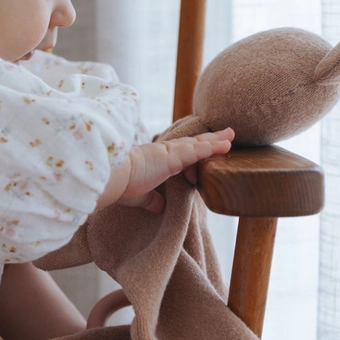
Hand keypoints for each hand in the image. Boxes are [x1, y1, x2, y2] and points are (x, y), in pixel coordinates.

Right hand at [117, 128, 233, 211]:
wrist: (109, 177)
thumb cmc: (117, 185)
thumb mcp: (138, 195)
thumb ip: (150, 199)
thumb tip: (158, 206)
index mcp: (156, 160)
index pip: (180, 153)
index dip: (193, 153)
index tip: (205, 152)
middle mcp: (163, 152)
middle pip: (191, 143)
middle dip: (208, 139)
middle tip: (226, 133)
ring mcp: (168, 153)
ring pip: (197, 144)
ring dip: (215, 140)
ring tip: (231, 136)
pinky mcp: (172, 157)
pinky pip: (197, 151)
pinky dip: (212, 148)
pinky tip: (226, 145)